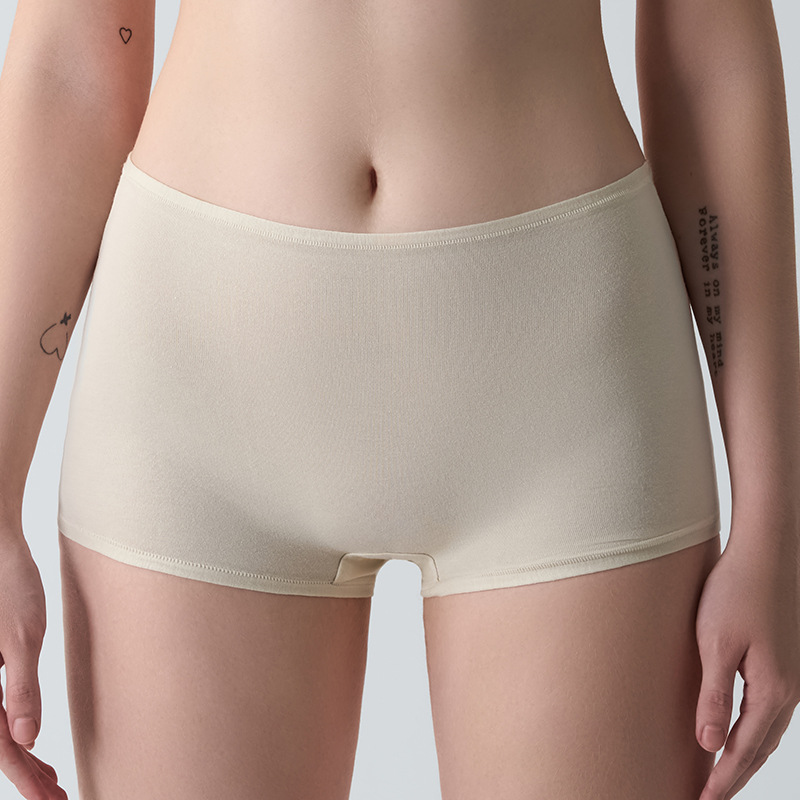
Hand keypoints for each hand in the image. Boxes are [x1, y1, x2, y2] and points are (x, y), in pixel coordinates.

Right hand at [0, 531, 67, 798]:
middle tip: (57, 796)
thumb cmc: (10, 584)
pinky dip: (18, 733)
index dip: (25, 777)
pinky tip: (35, 744)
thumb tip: (29, 738)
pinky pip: (0, 710)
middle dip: (26, 776)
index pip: (0, 747)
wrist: (0, 548)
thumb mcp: (23, 636)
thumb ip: (22, 688)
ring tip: (51, 781)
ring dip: (23, 759)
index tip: (50, 798)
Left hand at [695, 526, 799, 799]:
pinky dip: (753, 729)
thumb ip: (713, 696)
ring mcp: (790, 676)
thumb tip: (708, 744)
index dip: (722, 778)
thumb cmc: (736, 592)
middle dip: (736, 774)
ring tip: (722, 773)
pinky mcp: (783, 661)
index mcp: (772, 692)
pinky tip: (739, 729)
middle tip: (710, 797)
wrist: (767, 552)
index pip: (743, 749)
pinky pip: (769, 710)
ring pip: (767, 730)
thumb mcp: (716, 644)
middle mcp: (788, 691)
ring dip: (745, 754)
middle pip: (760, 746)